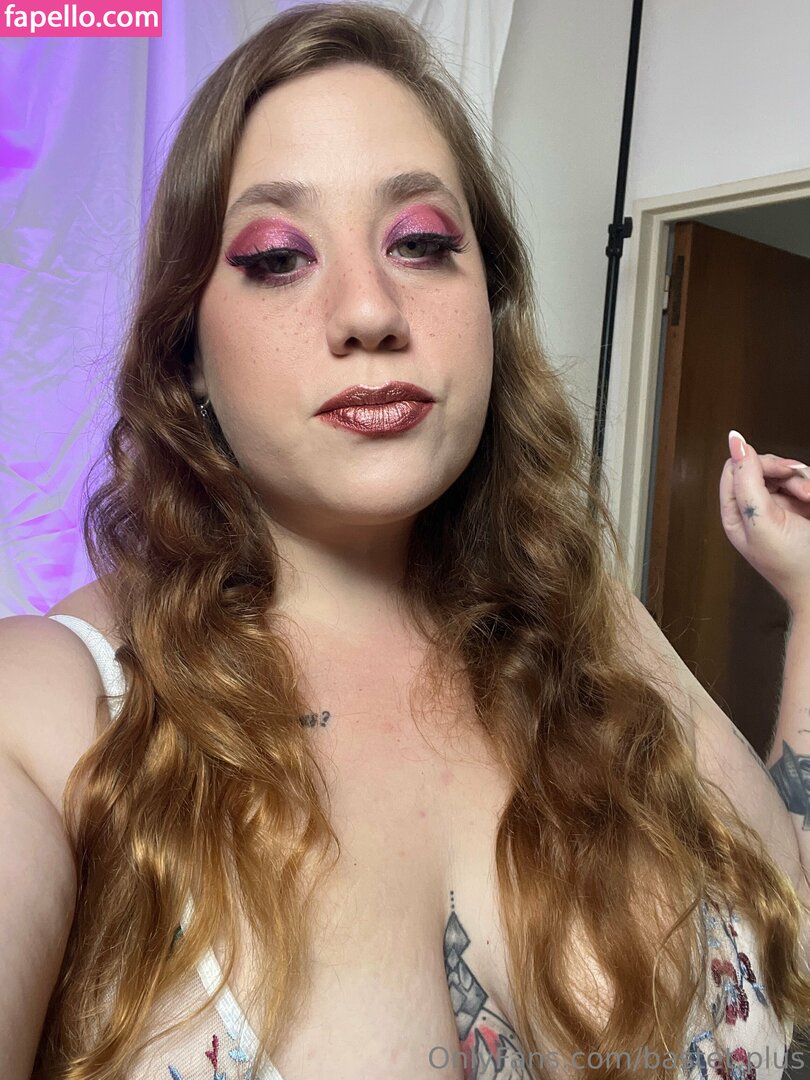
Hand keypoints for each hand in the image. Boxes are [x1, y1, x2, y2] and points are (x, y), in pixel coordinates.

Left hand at [719, 430, 809, 617]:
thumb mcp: (763, 521)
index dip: (758, 463)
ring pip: (788, 473)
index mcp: (735, 514)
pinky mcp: (801, 509)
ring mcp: (780, 508)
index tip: (781, 472)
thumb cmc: (794, 565)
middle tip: (803, 490)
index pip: (735, 468)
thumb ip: (746, 481)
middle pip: (762, 467)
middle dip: (786, 472)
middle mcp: (755, 509)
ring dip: (804, 481)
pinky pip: (804, 484)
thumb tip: (735, 442)